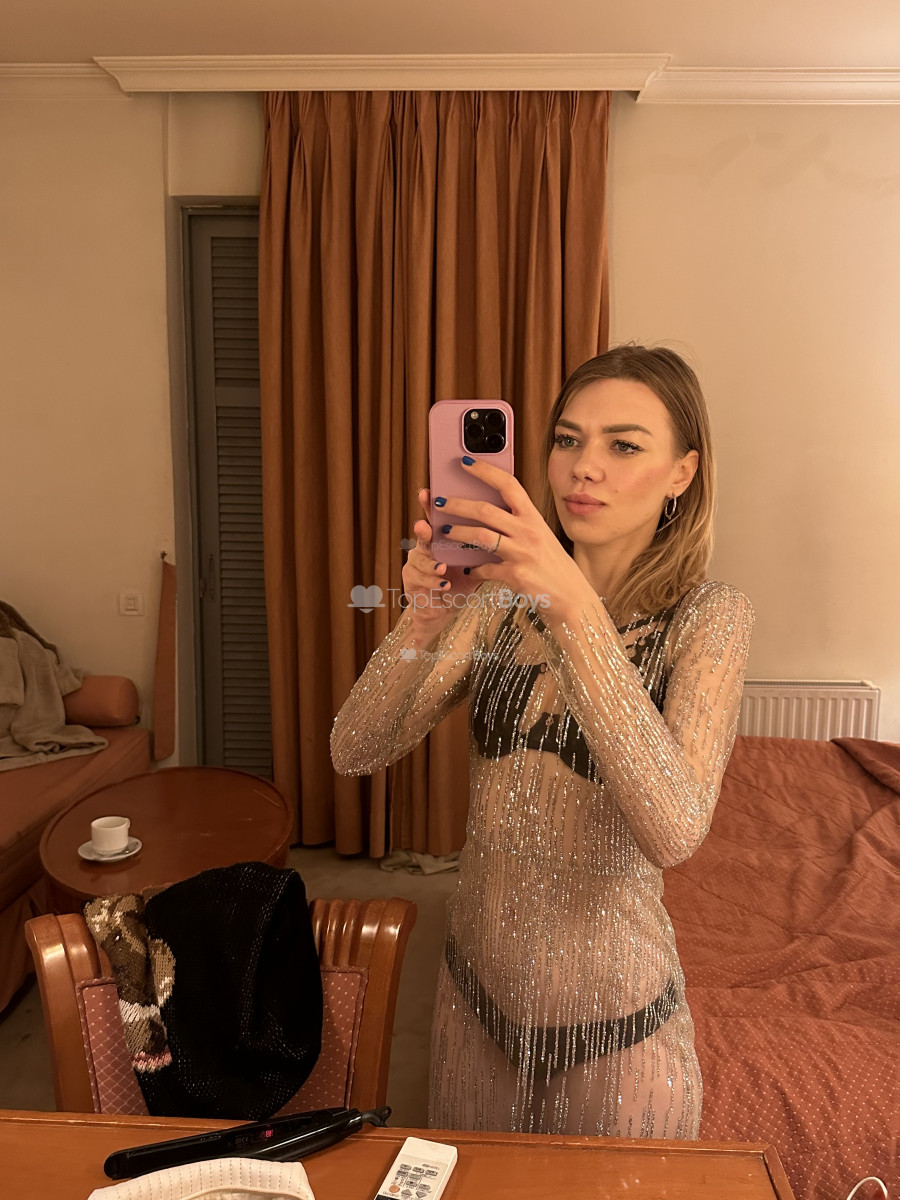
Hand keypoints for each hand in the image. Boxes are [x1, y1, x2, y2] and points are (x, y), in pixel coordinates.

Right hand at [401, 487, 480, 644]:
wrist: (448, 607)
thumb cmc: (462, 580)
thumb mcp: (476, 561)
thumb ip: (485, 543)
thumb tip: (505, 522)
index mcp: (441, 535)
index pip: (437, 515)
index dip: (431, 504)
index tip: (430, 492)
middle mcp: (426, 544)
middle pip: (422, 532)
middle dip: (423, 529)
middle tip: (425, 526)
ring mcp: (416, 562)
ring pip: (418, 558)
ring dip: (430, 563)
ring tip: (441, 567)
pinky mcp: (411, 581)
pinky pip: (419, 579)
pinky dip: (433, 581)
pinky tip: (444, 584)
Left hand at [436, 459, 594, 626]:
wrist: (571, 595)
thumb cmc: (553, 564)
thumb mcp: (540, 535)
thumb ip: (518, 522)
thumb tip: (488, 510)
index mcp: (533, 517)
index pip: (508, 485)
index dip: (485, 471)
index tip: (465, 462)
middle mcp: (528, 531)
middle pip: (485, 510)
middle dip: (457, 504)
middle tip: (439, 502)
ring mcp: (522, 553)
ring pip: (480, 536)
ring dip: (458, 532)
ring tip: (444, 531)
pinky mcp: (516, 575)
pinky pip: (485, 568)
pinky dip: (474, 568)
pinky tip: (468, 568)